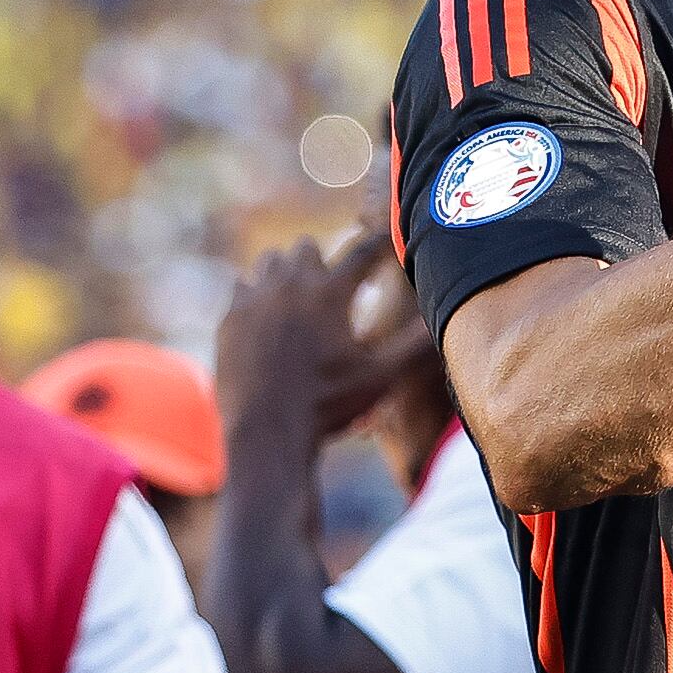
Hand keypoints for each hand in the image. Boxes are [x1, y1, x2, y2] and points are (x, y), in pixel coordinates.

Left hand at [216, 232, 447, 463]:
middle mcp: (290, 285)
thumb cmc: (329, 405)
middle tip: (335, 286)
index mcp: (330, 294)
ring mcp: (254, 298)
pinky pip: (243, 286)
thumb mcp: (381, 376)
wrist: (266, 432)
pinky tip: (268, 316)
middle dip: (323, 261)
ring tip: (300, 297)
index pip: (362, 251)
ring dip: (288, 271)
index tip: (389, 240)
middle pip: (308, 247)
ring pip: (272, 260)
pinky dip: (258, 295)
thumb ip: (413, 344)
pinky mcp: (230, 317)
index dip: (380, 243)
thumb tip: (442, 321)